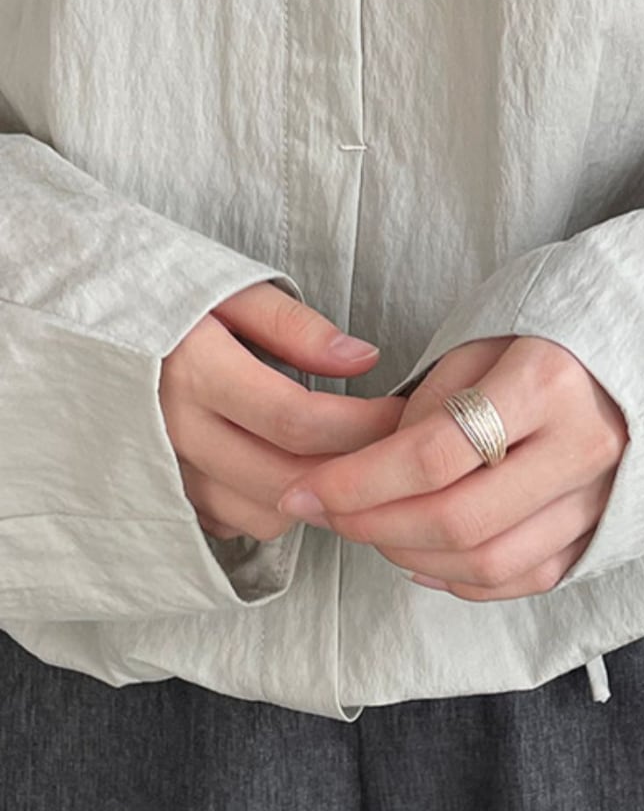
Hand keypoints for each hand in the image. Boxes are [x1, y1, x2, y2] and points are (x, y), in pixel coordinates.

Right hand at [160, 281, 406, 541]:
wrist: (75, 319)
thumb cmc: (163, 293)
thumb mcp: (230, 287)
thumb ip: (296, 327)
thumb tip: (363, 358)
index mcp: (194, 371)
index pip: (297, 421)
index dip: (363, 425)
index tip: (402, 412)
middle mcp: (173, 431)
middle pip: (286, 480)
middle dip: (353, 468)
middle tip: (392, 443)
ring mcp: (161, 471)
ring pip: (262, 513)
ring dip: (312, 492)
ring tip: (344, 453)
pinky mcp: (157, 493)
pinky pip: (230, 523)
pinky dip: (270, 503)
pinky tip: (289, 465)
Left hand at [275, 335, 629, 600]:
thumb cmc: (550, 337)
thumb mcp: (483, 342)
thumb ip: (428, 407)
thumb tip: (372, 473)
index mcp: (550, 382)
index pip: (435, 454)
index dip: (357, 481)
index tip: (304, 488)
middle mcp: (585, 446)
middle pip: (459, 521)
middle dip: (372, 527)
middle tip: (325, 514)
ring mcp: (602, 495)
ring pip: (490, 563)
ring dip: (410, 559)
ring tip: (370, 530)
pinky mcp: (605, 528)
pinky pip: (526, 579)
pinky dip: (463, 581)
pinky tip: (423, 558)